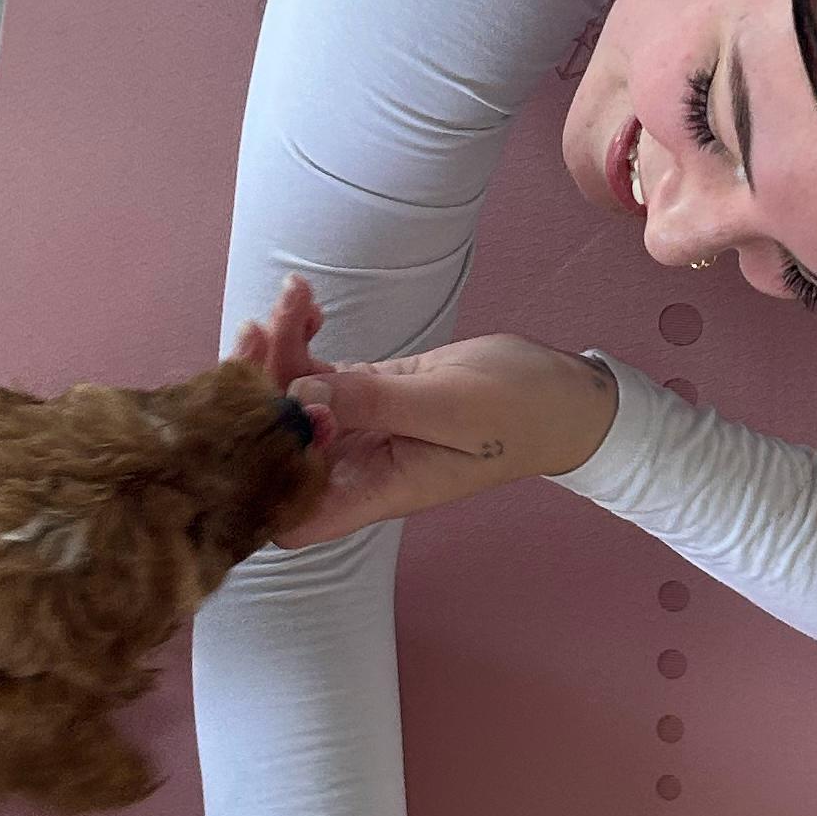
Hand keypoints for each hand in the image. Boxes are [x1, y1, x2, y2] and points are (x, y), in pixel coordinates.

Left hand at [267, 333, 617, 546]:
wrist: (559, 395)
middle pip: (277, 447)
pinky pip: (315, 371)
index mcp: (374, 489)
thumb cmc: (518, 413)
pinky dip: (302, 337)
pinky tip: (306, 302)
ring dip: (279, 349)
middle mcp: (356, 465)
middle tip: (261, 331)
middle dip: (257, 391)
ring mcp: (357, 427)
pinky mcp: (364, 392)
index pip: (290, 516)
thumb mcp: (448, 405)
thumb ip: (373, 405)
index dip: (259, 478)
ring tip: (292, 299)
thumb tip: (299, 400)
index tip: (265, 416)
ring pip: (290, 399)